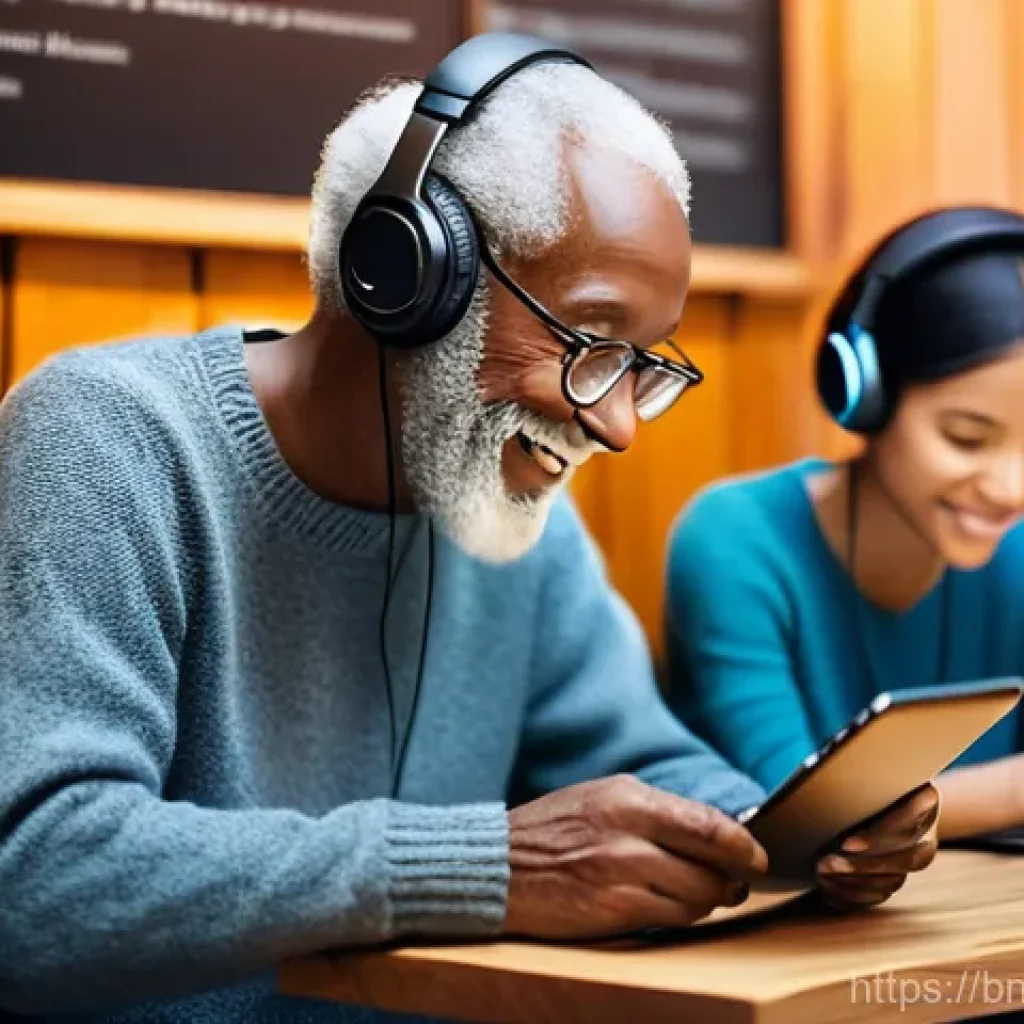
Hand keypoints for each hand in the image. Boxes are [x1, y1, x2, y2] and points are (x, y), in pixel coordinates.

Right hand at [505, 774, 767, 939]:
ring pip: (697, 896)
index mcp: (627, 796)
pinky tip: (667, 907)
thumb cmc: (551, 831)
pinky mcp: (612, 910)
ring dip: (706, 900)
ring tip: (695, 895)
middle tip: (734, 883)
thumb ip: (655, 810)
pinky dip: (679, 916)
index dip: (743, 846)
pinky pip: (671, 918)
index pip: (708, 822)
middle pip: (711, 863)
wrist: (496, 865)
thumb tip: (714, 830)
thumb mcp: (602, 799)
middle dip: (730, 878)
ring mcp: (619, 872)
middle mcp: (627, 831)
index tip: (756, 857)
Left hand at [815, 784, 939, 910]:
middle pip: (908, 857)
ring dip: (856, 882)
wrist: (881, 792)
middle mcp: (928, 831)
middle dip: (865, 864)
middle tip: (826, 863)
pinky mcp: (901, 874)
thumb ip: (857, 774)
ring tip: (822, 875)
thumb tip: (824, 780)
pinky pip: (884, 894)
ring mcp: (918, 856)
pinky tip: (829, 891)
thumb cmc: (866, 774)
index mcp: (926, 797)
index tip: (846, 843)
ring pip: (896, 880)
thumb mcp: (867, 769)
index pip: (911, 818)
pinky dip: (855, 896)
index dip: (880, 835)